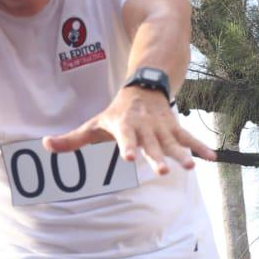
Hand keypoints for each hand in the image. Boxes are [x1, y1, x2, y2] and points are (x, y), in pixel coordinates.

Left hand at [43, 87, 215, 176]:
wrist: (144, 87)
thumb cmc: (115, 113)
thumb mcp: (94, 123)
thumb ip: (71, 139)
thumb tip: (45, 145)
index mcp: (125, 126)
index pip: (125, 138)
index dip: (127, 147)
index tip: (129, 158)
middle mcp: (145, 127)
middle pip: (152, 144)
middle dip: (157, 157)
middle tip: (163, 172)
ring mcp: (162, 128)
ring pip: (173, 143)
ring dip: (183, 154)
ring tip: (190, 167)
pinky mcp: (175, 128)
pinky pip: (190, 138)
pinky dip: (201, 147)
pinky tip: (212, 158)